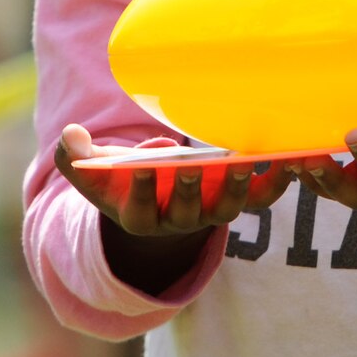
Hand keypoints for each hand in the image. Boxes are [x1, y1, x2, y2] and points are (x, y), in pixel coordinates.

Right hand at [55, 124, 292, 292]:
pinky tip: (287, 160)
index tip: (139, 163)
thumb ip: (75, 155)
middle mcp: (177, 221)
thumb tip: (69, 134)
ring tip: (244, 161)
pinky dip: (275, 183)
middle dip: (186, 190)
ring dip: (236, 187)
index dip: (140, 189)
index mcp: (140, 217)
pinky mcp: (235, 200)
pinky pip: (260, 199)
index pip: (139, 211)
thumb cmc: (116, 179)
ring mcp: (208, 213)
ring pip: (225, 209)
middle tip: (187, 166)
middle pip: (184, 213)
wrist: (152, 196)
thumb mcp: (91, 172)